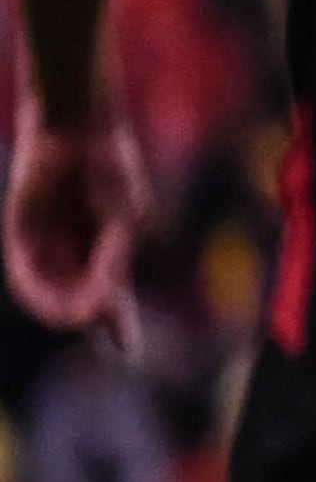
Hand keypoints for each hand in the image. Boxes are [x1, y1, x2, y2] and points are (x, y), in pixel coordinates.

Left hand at [6, 96, 143, 351]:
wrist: (75, 128)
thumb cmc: (110, 167)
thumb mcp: (123, 217)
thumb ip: (112, 259)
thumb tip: (104, 298)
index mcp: (107, 247)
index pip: (111, 294)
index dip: (119, 325)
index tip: (127, 352)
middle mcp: (74, 250)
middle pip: (79, 297)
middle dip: (88, 314)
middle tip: (100, 320)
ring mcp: (46, 243)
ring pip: (50, 290)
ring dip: (62, 307)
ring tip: (78, 315)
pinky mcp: (21, 233)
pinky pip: (24, 273)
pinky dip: (38, 291)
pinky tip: (50, 300)